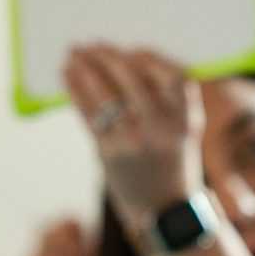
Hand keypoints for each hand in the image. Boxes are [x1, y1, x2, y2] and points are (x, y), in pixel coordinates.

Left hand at [63, 46, 202, 223]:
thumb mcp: (182, 131)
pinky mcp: (109, 153)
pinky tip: (67, 75)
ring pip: (106, 94)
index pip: (175, 77)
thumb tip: (123, 59)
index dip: (152, 59)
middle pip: (134, 80)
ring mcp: (134, 141)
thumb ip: (163, 101)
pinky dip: (75, 90)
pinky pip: (88, 113)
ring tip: (73, 54)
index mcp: (187, 119)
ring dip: (86, 69)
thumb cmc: (170, 161)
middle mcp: (162, 129)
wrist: (162, 211)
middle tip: (92, 44)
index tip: (133, 48)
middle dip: (109, 57)